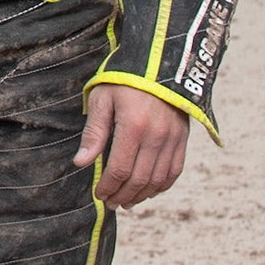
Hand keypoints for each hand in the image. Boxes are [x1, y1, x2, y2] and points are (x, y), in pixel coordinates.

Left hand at [73, 82, 190, 208]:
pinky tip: (149, 191)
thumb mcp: (102, 99)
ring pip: (158, 179)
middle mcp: (157, 135)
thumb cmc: (124, 79)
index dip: (109, 186)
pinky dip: (162, 185)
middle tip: (111, 203)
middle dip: (123, 195)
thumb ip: (94, 132)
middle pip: (139, 179)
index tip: (99, 194)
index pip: (120, 169)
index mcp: (133, 126)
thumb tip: (81, 163)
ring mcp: (173, 138)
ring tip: (127, 202)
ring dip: (142, 195)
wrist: (159, 61)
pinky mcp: (183, 137)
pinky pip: (175, 170)